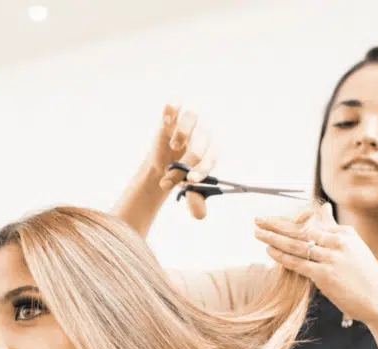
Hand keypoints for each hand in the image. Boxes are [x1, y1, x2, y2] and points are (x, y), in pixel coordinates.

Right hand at [144, 103, 218, 219]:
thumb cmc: (182, 173)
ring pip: (192, 116)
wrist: (165, 161)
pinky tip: (166, 124)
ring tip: (173, 147)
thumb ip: (195, 200)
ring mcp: (188, 121)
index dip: (203, 168)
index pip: (213, 155)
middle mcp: (203, 132)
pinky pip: (174, 102)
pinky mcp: (173, 113)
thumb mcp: (188, 188)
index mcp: (212, 149)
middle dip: (184, 163)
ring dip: (182, 134)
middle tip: (170, 178)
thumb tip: (200, 216)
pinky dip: (170, 110)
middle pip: (200, 142)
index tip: (190, 181)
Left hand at [253, 203, 377, 325]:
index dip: (287, 222)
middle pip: (300, 230)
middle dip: (276, 224)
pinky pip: (299, 263)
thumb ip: (335, 229)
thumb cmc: (365, 277)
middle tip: (258, 219)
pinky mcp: (326, 275)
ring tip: (257, 233)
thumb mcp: (354, 248)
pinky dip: (282, 256)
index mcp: (346, 233)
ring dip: (274, 238)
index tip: (271, 220)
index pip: (311, 224)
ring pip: (296, 245)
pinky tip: (269, 251)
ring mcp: (332, 258)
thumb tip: (324, 208)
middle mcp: (339, 242)